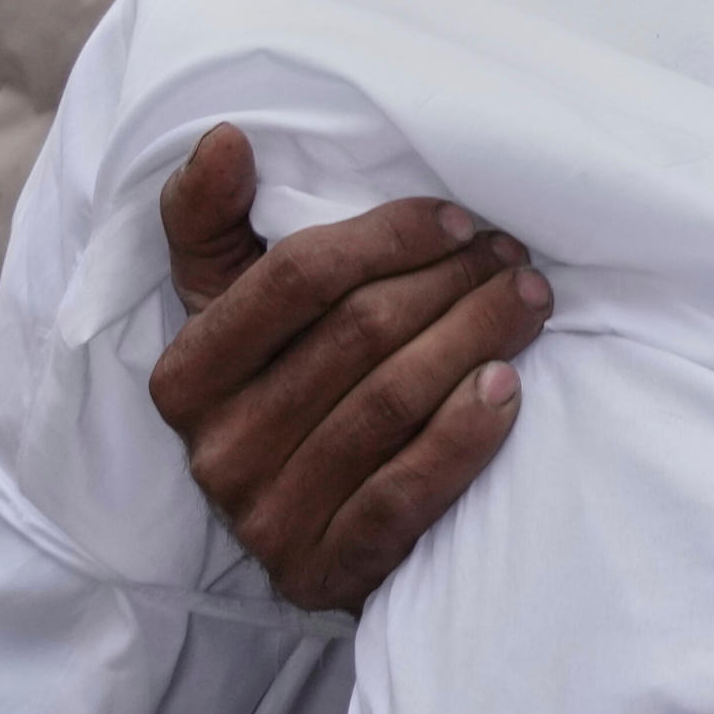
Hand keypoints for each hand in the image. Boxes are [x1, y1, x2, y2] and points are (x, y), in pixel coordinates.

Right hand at [146, 123, 545, 611]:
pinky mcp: (326, 575)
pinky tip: (509, 389)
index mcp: (184, 377)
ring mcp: (268, 522)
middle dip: (449, 282)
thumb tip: (224, 138)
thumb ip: (214, 222)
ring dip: (476, 339)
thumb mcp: (233, 308)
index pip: (293, 280)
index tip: (456, 220)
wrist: (317, 535)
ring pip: (390, 403)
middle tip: (512, 257)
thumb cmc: (286, 388)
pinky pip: (405, 494)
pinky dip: (464, 435)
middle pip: (356, 336)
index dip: (386, 238)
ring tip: (528, 302)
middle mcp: (215, 453)